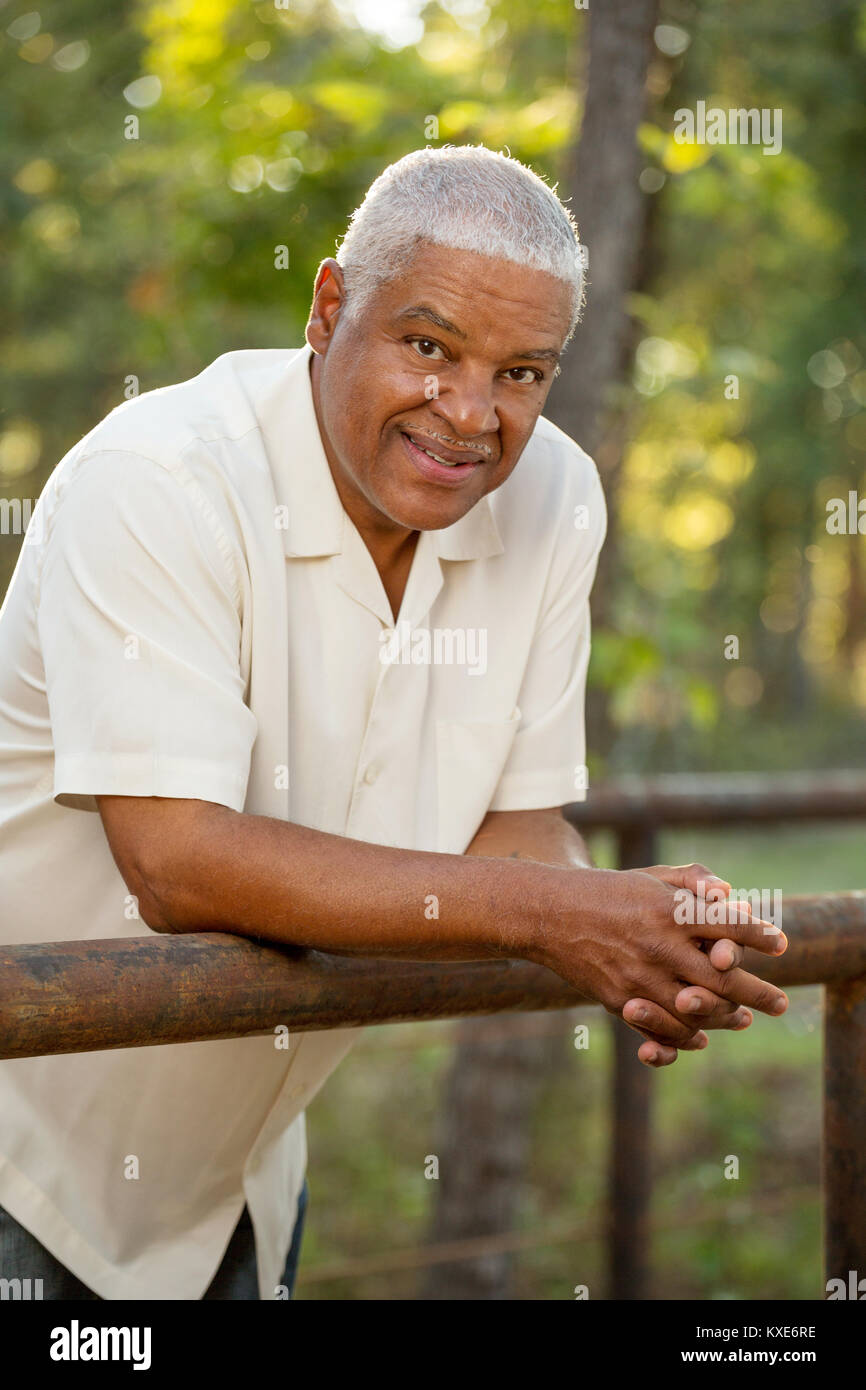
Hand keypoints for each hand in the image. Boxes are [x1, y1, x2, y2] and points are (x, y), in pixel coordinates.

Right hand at [624, 863, 767, 1067]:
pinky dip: (687, 1036)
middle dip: (758, 993)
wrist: (549, 914)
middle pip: (723, 977)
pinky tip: (702, 1035)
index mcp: (669, 910)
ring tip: (745, 1019)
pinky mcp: (620, 1000)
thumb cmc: (608, 891)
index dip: (759, 936)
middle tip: (780, 1004)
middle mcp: (659, 945)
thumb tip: (731, 896)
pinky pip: (662, 1027)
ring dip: (726, 1018)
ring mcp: (639, 977)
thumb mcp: (652, 875)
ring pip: (697, 1010)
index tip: (780, 945)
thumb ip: (693, 880)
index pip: (729, 925)